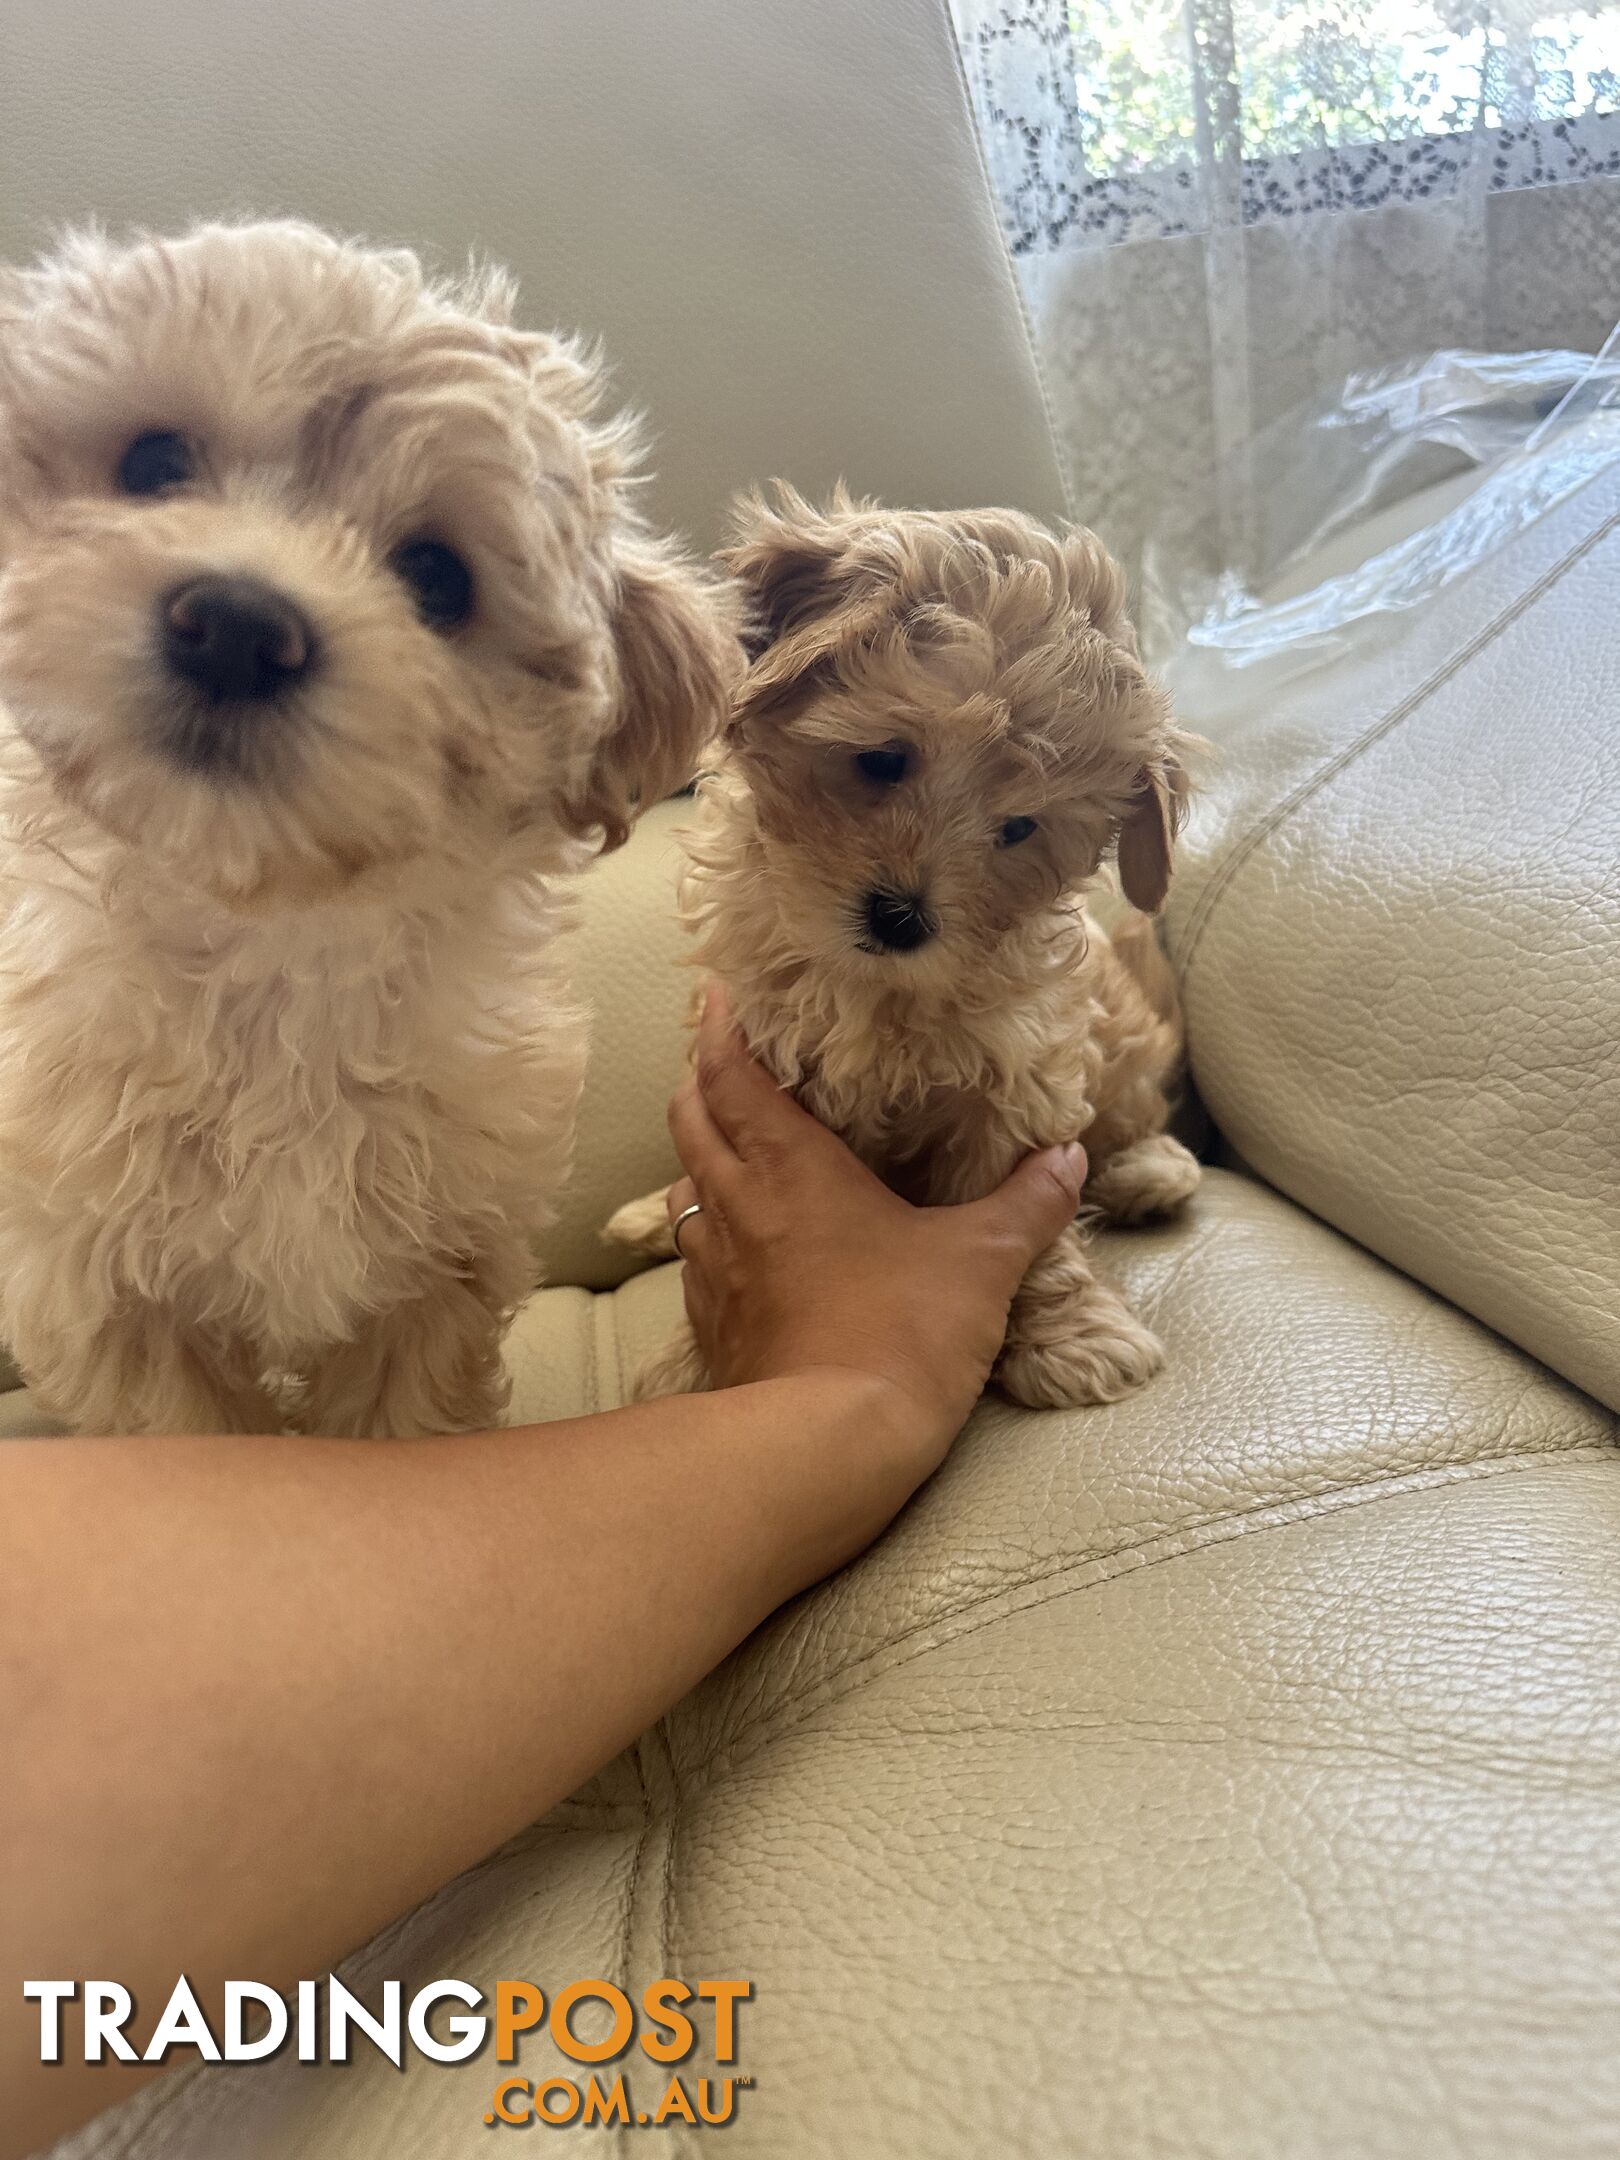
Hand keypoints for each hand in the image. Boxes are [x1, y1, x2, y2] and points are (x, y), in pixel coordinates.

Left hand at [666, 987, 1086, 1465]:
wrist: (826, 1447)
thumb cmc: (899, 1335)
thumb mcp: (982, 1263)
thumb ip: (1025, 1204)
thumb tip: (1065, 1158)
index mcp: (792, 1167)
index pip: (735, 1077)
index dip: (721, 1030)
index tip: (716, 993)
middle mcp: (738, 1205)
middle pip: (692, 1121)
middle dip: (700, 1083)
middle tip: (718, 1062)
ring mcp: (716, 1269)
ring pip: (687, 1190)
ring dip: (698, 1160)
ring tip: (725, 1149)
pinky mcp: (715, 1327)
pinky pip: (696, 1261)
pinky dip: (707, 1235)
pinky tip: (736, 1248)